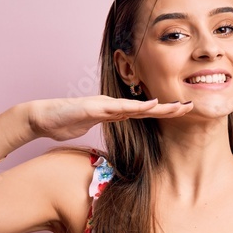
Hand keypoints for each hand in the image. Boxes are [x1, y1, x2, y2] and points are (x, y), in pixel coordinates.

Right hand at [24, 96, 192, 141]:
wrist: (42, 118)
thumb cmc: (64, 122)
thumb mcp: (91, 126)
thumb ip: (106, 124)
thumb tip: (119, 128)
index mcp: (113, 111)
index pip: (143, 112)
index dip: (163, 112)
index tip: (181, 112)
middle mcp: (112, 105)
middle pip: (146, 107)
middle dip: (169, 108)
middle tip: (191, 106)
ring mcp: (104, 105)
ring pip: (137, 105)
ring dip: (159, 107)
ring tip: (178, 106)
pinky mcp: (94, 108)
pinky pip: (119, 108)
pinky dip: (136, 107)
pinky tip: (151, 105)